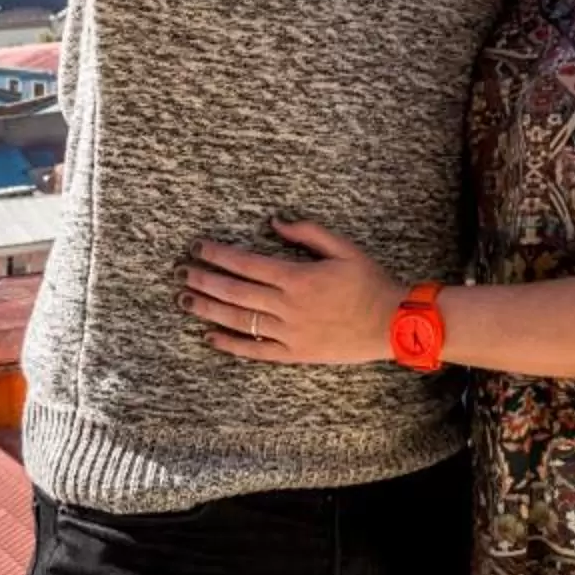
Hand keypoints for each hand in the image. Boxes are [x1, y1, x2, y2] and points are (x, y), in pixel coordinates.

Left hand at [183, 219, 402, 364]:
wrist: (392, 323)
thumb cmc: (371, 282)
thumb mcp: (344, 248)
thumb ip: (308, 232)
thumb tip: (275, 221)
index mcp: (298, 277)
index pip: (247, 264)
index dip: (220, 255)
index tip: (200, 247)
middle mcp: (288, 306)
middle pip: (236, 292)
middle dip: (205, 280)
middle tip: (182, 272)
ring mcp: (289, 333)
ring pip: (239, 321)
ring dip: (209, 310)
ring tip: (186, 300)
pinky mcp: (294, 353)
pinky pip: (255, 350)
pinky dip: (231, 344)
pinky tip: (211, 337)